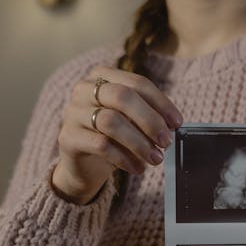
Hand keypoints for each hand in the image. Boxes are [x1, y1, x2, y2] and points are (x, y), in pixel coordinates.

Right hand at [52, 66, 182, 203]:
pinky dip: (125, 158)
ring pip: (111, 122)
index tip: (177, 123)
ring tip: (155, 158)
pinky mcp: (68, 138)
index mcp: (102, 76)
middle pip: (122, 97)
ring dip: (139, 142)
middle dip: (150, 120)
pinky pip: (101, 145)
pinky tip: (138, 168)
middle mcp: (84, 89)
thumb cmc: (112, 137)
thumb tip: (172, 126)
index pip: (137, 83)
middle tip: (166, 141)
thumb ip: (148, 117)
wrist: (83, 165)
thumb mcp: (131, 122)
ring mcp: (73, 112)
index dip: (161, 103)